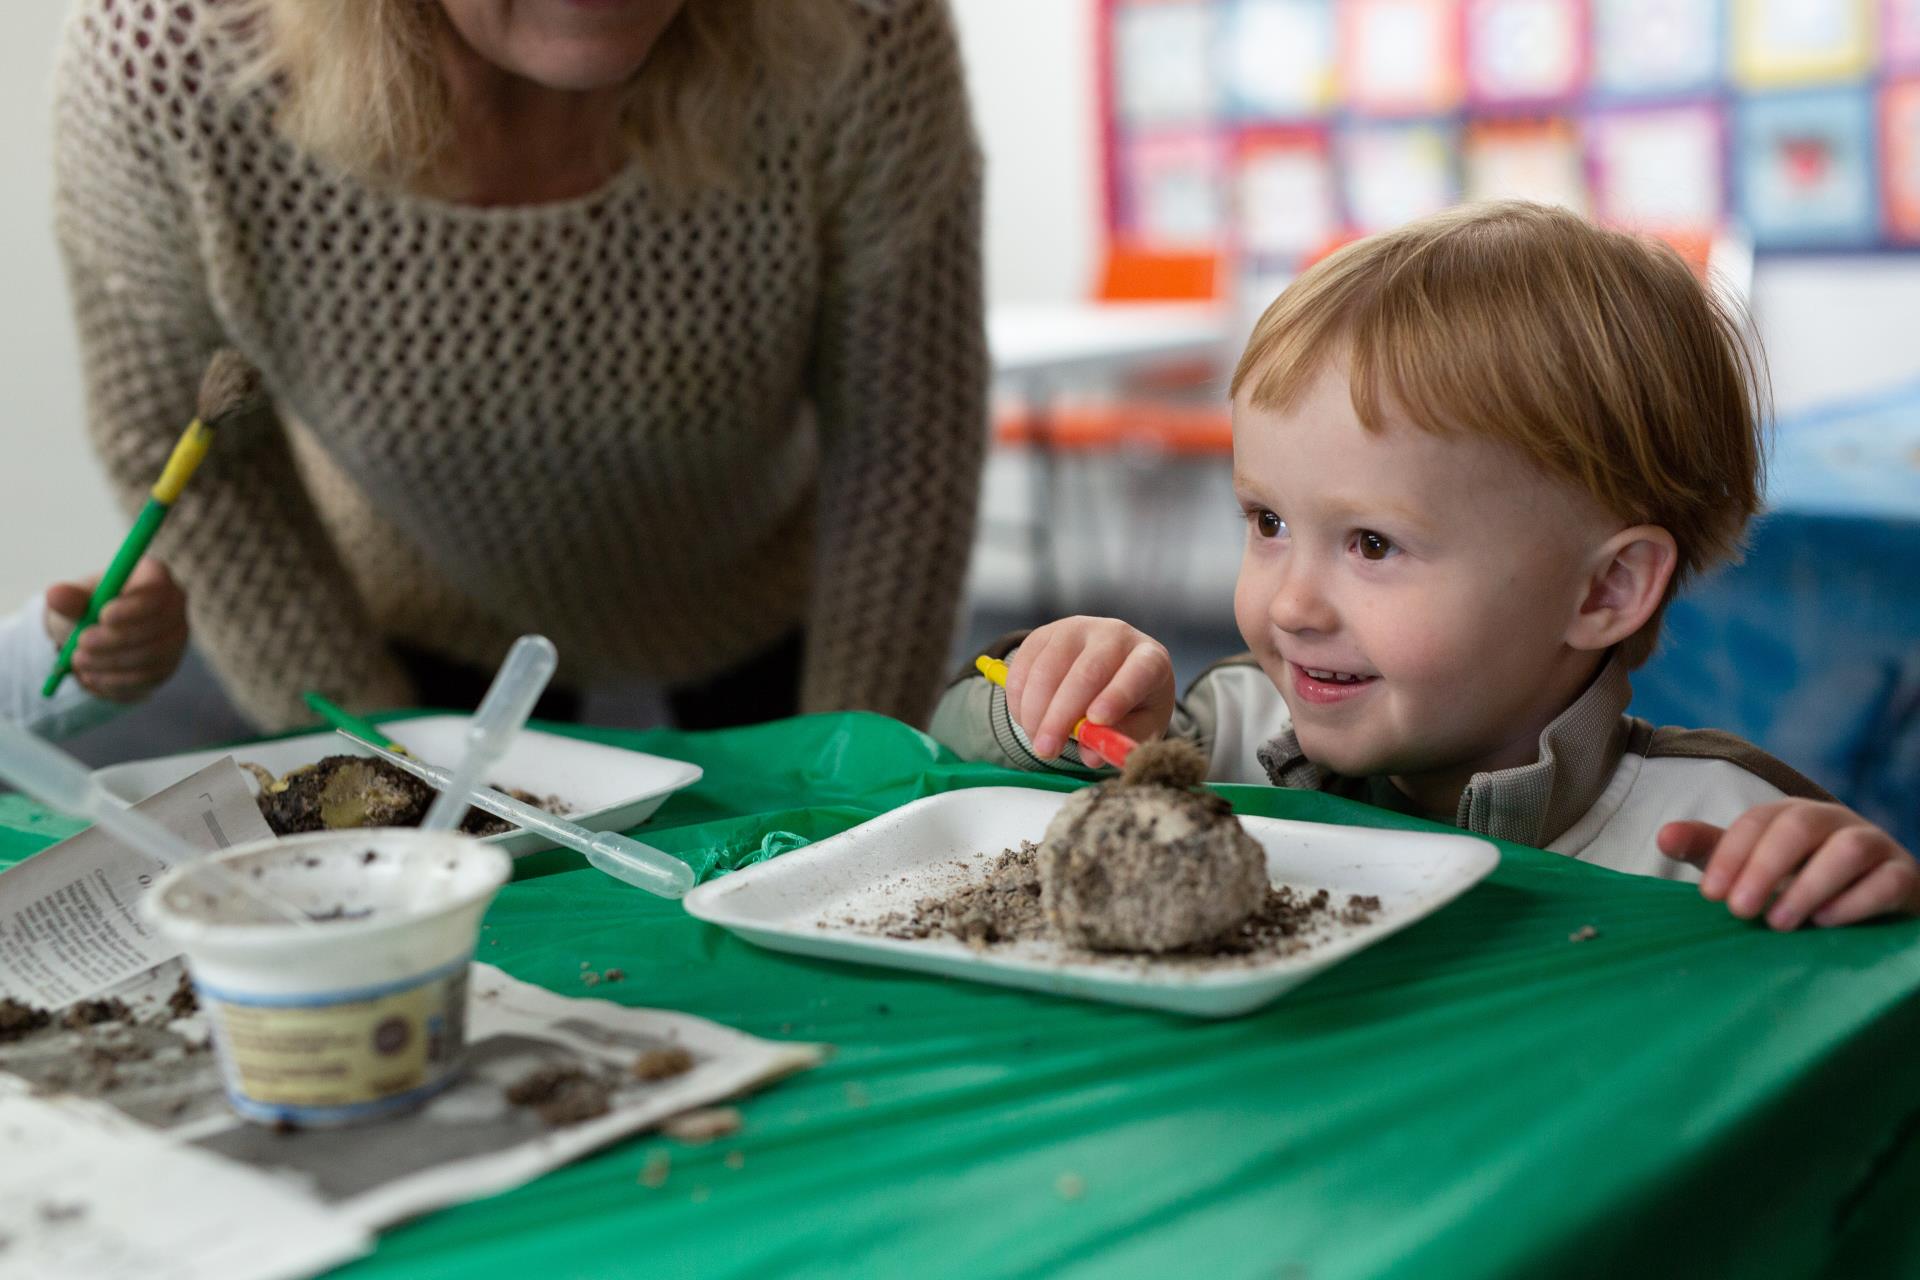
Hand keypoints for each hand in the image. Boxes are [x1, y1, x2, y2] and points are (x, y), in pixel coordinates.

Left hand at [44, 557, 189, 704]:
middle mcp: (174, 606)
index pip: (159, 586)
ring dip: (112, 660)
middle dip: (118, 638)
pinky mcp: (168, 665)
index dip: (136, 604)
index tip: (104, 616)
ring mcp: (175, 637)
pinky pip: (148, 676)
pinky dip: (117, 679)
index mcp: (153, 578)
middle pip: (159, 624)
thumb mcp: (73, 602)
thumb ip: (69, 600)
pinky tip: (93, 675)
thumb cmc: (86, 610)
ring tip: (79, 660)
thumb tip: (56, 594)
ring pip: (153, 653)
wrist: (91, 639)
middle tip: (82, 643)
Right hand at [1001, 616, 1174, 765]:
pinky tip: (1028, 721)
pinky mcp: (1045, 634)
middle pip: (1086, 672)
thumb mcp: (1139, 726)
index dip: (1118, 695)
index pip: (1139, 671)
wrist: (1110, 672)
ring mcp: (1077, 630)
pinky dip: (1019, 700)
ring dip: (1034, 712)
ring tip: (1039, 743)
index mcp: (1150, 658)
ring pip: (1047, 669)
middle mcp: (1115, 635)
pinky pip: (1022, 667)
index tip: (1097, 720)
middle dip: (1061, 715)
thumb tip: (1091, 754)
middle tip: (1046, 750)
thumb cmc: (1132, 704)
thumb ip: (1120, 740)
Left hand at [1659, 801, 1919, 929]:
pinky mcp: (1904, 877)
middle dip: (1764, 867)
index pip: (1757, 821)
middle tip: (1739, 910)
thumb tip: (1663, 836)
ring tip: (1779, 923)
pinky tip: (1826, 923)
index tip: (1710, 895)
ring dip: (1809, 886)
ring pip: (1848, 849)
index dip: (1730, 854)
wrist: (1873, 903)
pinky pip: (1887, 881)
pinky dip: (1857, 902)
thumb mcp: (1752, 866)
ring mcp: (1874, 846)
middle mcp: (1833, 822)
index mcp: (1791, 816)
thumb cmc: (1799, 881)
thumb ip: (1711, 851)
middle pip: (1799, 826)